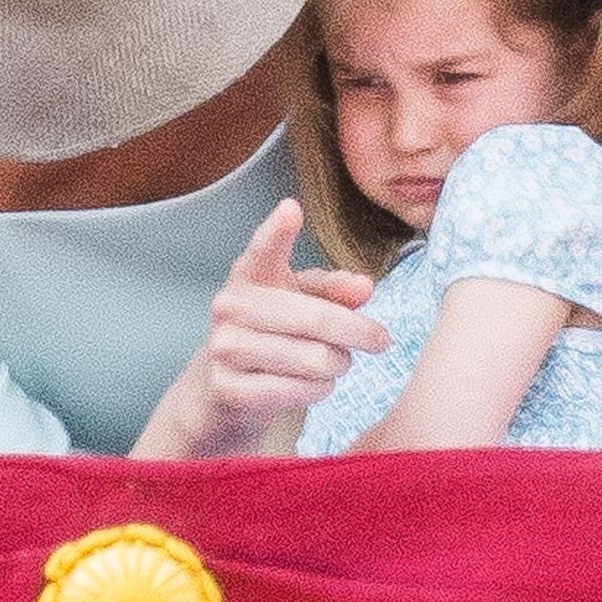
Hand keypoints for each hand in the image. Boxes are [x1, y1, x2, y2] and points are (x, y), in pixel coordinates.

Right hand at [134, 199, 387, 458]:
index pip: (263, 249)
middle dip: (357, 331)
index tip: (292, 209)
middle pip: (312, 316)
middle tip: (380, 339)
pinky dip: (320, 390)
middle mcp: (229, 306)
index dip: (277, 231)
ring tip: (335, 363)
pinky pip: (298, 391)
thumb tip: (365, 286)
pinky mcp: (228, 388)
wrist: (221, 390)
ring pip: (312, 358)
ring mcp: (224, 347)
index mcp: (248, 275)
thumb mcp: (301, 303)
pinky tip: (316, 385)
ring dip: (338, 365)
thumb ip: (333, 291)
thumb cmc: (273, 335)